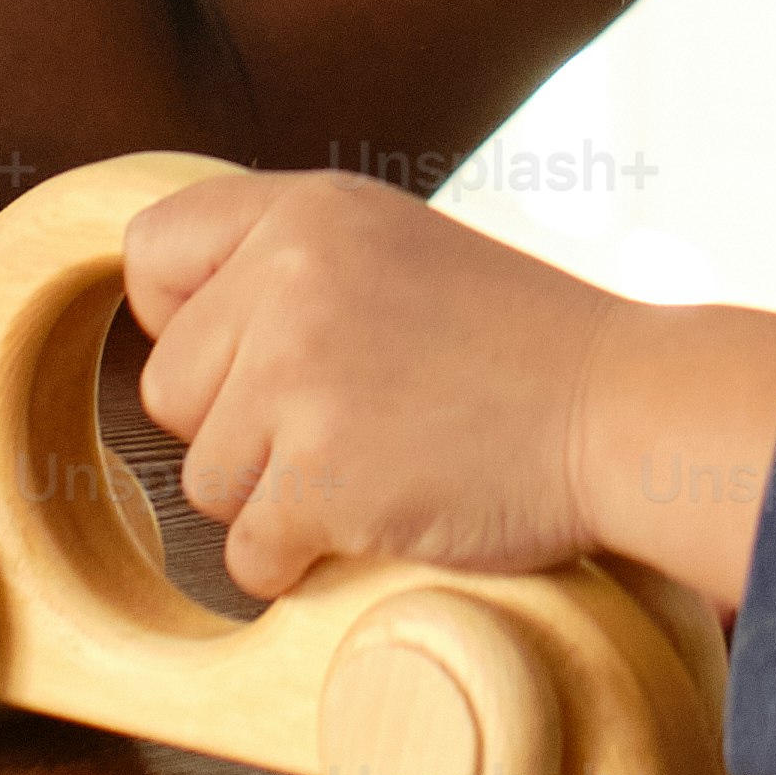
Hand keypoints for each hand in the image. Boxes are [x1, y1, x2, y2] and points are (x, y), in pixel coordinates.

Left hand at [121, 171, 624, 600]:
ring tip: (376, 464)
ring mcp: (303, 377)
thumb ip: (289, 263)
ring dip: (275, 498)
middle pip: (169, 390)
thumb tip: (165, 324)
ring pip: (204, 481)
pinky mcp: (325, 477)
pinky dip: (299, 563)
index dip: (185, 320)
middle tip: (346, 422)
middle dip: (240, 428)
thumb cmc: (519, 342)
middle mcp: (289, 277)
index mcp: (305, 211)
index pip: (151, 252)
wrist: (624, 410)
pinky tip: (374, 521)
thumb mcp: (396, 244)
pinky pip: (247, 554)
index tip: (254, 355)